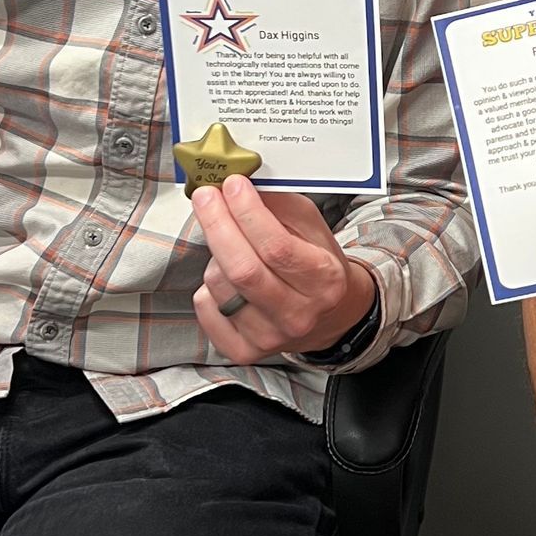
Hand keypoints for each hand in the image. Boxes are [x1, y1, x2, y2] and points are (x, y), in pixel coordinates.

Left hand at [191, 178, 375, 359]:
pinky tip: (225, 279)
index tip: (232, 185)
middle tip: (206, 196)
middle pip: (243, 270)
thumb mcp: (312, 228)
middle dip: (217, 224)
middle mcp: (299, 315)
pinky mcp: (245, 351)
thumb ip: (280, 205)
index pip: (277, 247)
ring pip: (220, 286)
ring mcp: (270, 337)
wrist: (329, 316)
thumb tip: (240, 185)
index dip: (248, 213)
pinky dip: (207, 287)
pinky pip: (207, 308)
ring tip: (231, 247)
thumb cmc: (317, 265)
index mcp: (323, 281)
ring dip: (215, 255)